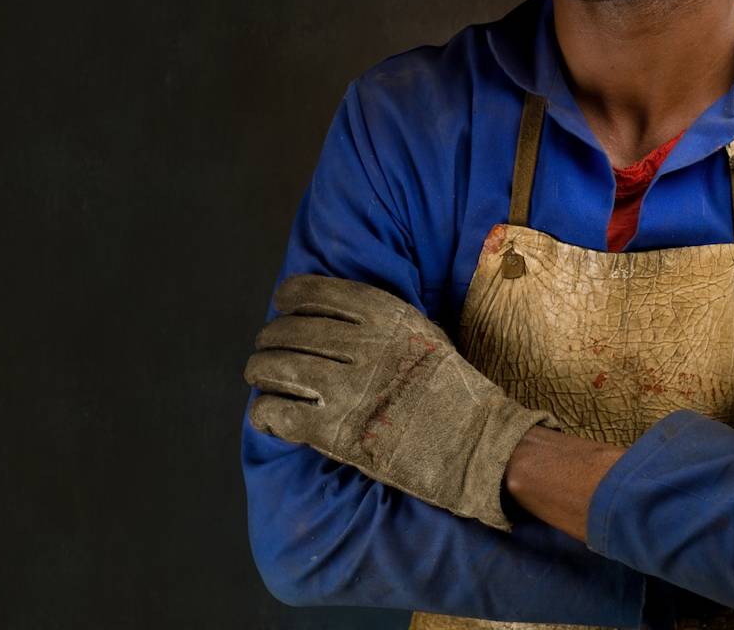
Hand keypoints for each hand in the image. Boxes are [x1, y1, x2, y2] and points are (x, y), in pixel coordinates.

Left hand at [244, 273, 556, 530]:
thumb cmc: (450, 384)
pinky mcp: (335, 432)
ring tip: (259, 377)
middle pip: (286, 331)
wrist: (475, 441)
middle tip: (266, 350)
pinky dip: (264, 412)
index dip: (287, 300)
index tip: (282, 309)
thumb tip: (332, 312)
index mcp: (379, 311)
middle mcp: (357, 342)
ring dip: (259, 371)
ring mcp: (344, 388)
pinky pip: (278, 413)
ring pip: (274, 368)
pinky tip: (268, 413)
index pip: (309, 292)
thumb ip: (377, 317)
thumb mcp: (420, 327)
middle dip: (269, 340)